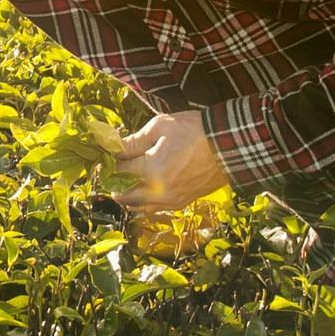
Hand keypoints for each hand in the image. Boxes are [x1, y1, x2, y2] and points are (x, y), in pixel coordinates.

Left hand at [109, 109, 228, 228]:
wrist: (229, 145)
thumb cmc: (195, 131)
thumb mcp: (161, 126)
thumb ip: (134, 140)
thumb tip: (113, 147)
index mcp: (152, 169)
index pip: (117, 171)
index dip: (108, 162)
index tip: (106, 154)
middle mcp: (158, 191)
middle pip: (122, 195)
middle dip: (113, 182)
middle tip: (112, 168)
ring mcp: (170, 200)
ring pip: (136, 206)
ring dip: (126, 194)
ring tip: (125, 178)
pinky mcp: (181, 203)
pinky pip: (153, 209)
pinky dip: (142, 201)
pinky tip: (141, 188)